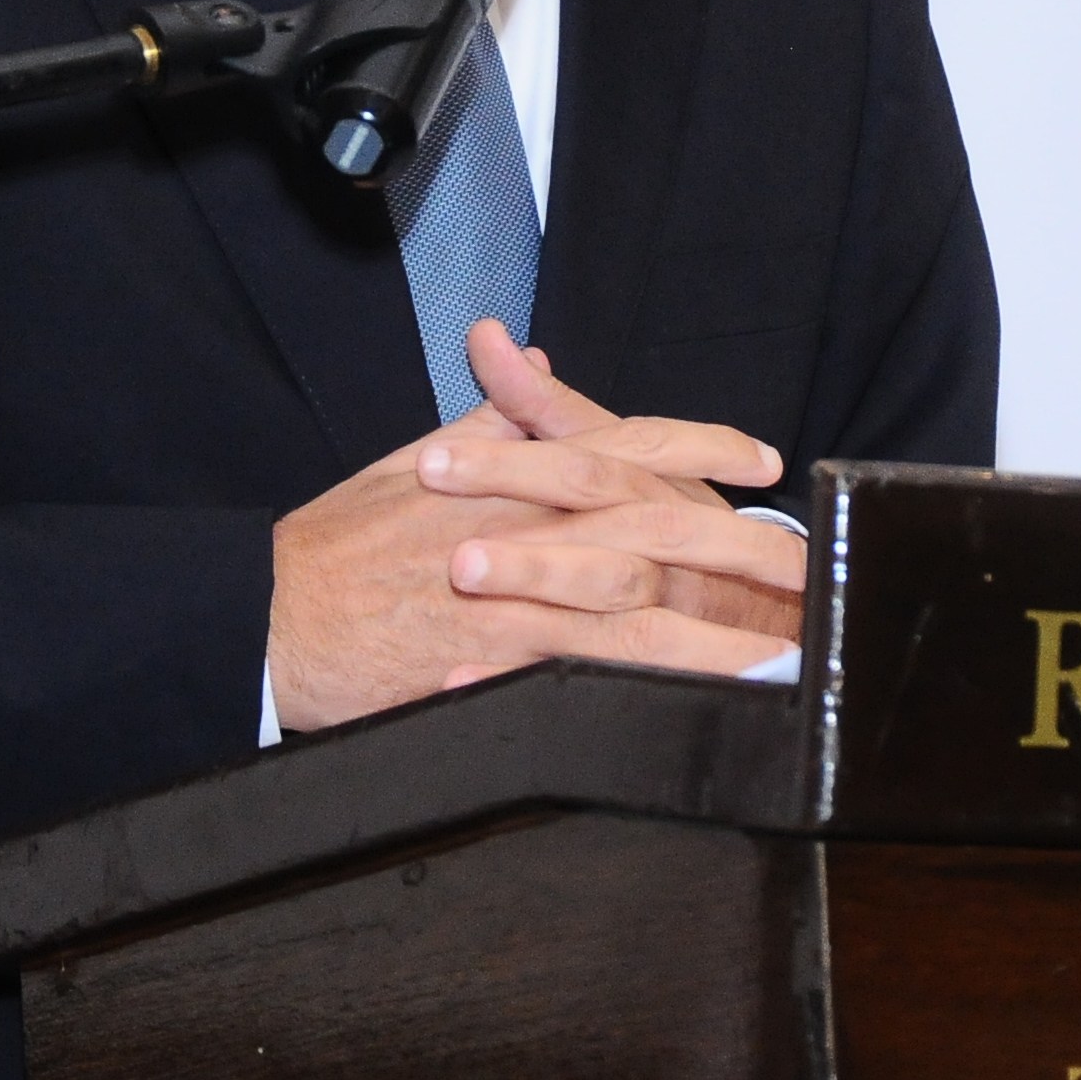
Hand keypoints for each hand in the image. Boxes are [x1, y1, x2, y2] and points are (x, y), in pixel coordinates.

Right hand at [260, 326, 810, 731]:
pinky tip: (708, 709)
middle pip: (658, 523)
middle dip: (742, 546)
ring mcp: (515, 591)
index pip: (625, 440)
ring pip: (642, 603)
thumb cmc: (338, 541)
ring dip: (722, 631)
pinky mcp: (497, 658)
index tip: (760, 456)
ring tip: (788, 654)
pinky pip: (595, 674)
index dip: (698, 446)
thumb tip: (532, 370)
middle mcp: (526, 519)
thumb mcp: (416, 460)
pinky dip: (657, 687)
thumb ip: (490, 419)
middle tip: (808, 568)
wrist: (272, 609)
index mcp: (512, 468)